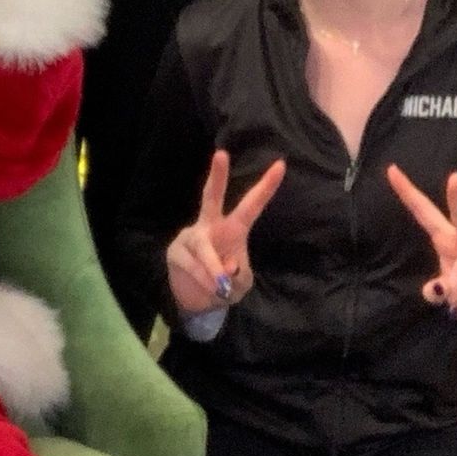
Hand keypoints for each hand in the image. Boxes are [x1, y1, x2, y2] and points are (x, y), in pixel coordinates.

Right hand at [165, 147, 286, 317]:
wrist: (198, 301)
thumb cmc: (225, 283)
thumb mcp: (240, 284)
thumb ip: (239, 275)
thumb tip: (228, 266)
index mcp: (233, 229)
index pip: (251, 206)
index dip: (265, 187)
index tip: (281, 165)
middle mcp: (210, 226)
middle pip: (212, 196)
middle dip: (217, 177)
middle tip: (222, 154)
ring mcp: (190, 237)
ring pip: (203, 246)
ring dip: (212, 267)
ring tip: (220, 287)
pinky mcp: (175, 251)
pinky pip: (192, 264)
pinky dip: (203, 279)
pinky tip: (210, 288)